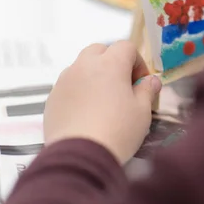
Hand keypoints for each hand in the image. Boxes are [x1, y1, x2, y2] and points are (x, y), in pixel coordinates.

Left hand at [44, 41, 161, 163]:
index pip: (126, 46)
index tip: (141, 83)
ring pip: (81, 66)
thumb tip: (151, 80)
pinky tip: (86, 114)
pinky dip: (79, 91)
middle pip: (99, 50)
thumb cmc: (118, 130)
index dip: (137, 62)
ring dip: (94, 75)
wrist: (79, 156)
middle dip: (112, 62)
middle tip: (121, 86)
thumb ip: (147, 90)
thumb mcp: (142, 111)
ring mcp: (65, 81)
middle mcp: (84, 66)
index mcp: (110, 64)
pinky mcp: (52, 98)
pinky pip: (69, 86)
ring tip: (102, 100)